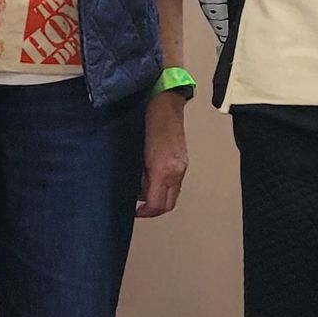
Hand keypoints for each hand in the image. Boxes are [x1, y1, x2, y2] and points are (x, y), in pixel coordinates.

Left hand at [137, 91, 187, 218]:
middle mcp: (176, 171)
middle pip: (168, 204)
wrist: (164, 104)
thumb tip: (135, 190)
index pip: (156, 204)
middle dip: (153, 209)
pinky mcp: (183, 160)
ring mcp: (182, 166)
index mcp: (162, 170)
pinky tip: (153, 177)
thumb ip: (137, 174)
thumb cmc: (145, 123)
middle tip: (139, 208)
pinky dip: (165, 186)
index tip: (134, 211)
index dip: (144, 212)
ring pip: (173, 194)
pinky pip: (176, 182)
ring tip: (143, 190)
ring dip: (159, 197)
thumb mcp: (135, 153)